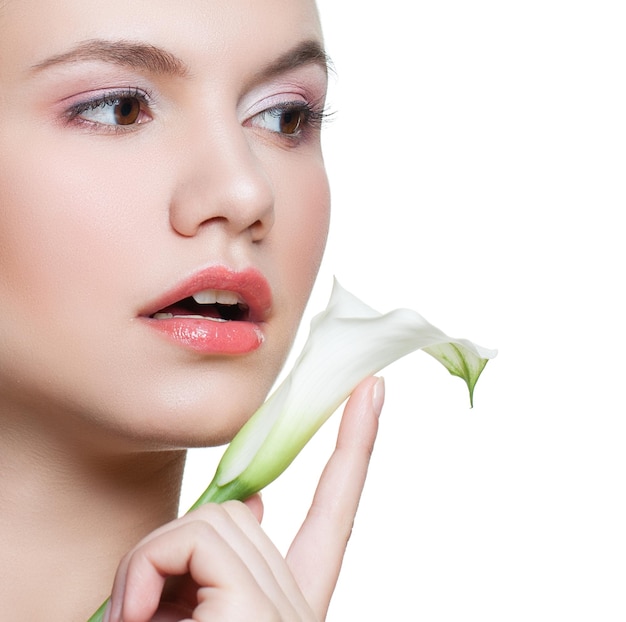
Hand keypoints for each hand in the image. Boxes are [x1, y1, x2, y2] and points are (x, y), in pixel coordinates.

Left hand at [105, 376, 383, 621]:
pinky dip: (150, 566)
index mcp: (291, 602)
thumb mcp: (203, 613)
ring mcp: (285, 608)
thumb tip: (257, 502)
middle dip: (178, 546)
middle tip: (141, 612)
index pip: (337, 507)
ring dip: (157, 561)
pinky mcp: (258, 610)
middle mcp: (300, 602)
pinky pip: (196, 539)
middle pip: (239, 515)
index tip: (370, 391)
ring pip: (216, 519)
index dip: (356, 446)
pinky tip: (140, 619)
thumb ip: (234, 557)